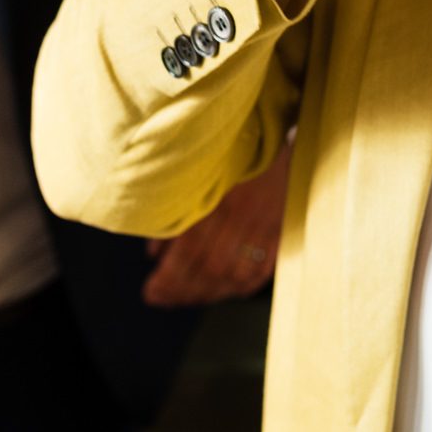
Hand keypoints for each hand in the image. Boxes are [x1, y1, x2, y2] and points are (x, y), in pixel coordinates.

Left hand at [142, 142, 291, 305]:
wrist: (272, 132)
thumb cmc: (230, 152)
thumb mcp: (196, 173)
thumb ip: (175, 212)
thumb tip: (153, 255)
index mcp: (216, 198)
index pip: (189, 251)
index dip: (168, 279)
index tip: (151, 292)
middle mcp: (240, 215)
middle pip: (210, 268)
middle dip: (182, 291)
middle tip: (163, 299)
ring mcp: (264, 226)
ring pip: (234, 275)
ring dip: (208, 294)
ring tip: (187, 299)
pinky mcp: (280, 230)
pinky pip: (262, 269)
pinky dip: (242, 287)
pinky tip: (225, 291)